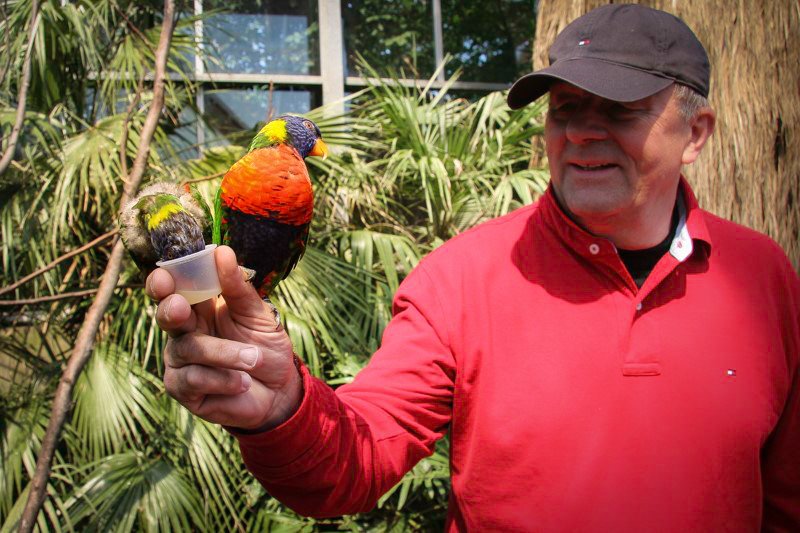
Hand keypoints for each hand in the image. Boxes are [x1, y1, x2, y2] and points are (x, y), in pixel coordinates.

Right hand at [147, 245, 302, 430]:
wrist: (279, 389)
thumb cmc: (266, 346)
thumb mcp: (258, 313)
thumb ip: (238, 287)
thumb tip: (222, 252)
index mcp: (200, 306)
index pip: (173, 287)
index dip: (164, 281)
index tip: (165, 276)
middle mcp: (184, 330)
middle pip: (166, 314)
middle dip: (171, 309)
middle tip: (180, 307)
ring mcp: (180, 360)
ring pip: (188, 349)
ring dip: (225, 353)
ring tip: (254, 359)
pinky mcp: (183, 389)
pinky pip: (193, 379)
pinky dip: (223, 379)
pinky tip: (243, 382)